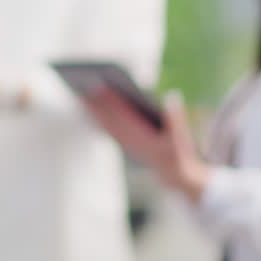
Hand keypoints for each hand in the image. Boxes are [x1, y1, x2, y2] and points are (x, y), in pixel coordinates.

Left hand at [86, 88, 208, 202]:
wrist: (174, 175)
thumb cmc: (178, 152)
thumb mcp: (180, 136)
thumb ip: (175, 116)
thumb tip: (171, 96)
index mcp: (142, 136)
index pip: (122, 114)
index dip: (110, 99)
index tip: (99, 85)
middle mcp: (129, 140)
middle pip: (108, 118)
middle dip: (95, 103)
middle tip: (80, 85)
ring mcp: (125, 143)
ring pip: (105, 125)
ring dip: (92, 111)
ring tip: (80, 94)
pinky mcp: (125, 144)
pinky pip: (107, 130)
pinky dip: (97, 119)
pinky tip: (90, 109)